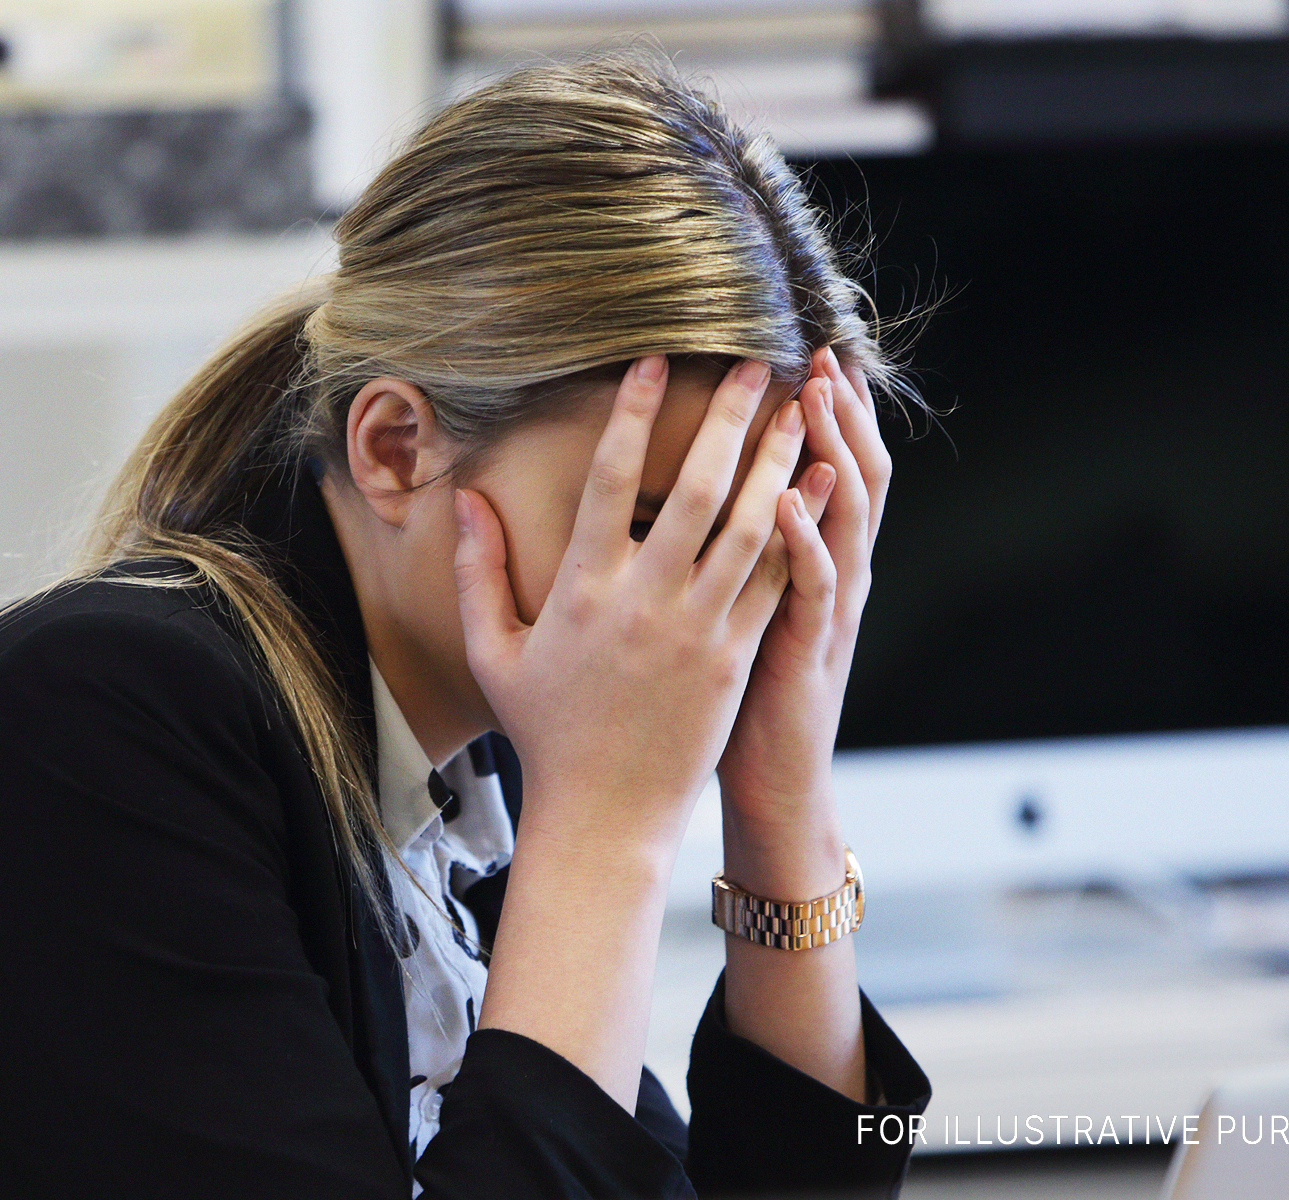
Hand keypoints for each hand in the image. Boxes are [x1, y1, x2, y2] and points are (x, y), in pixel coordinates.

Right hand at [451, 355, 809, 846]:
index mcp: (582, 590)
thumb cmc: (545, 731)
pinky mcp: (735, 659)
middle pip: (697, 489)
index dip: (633, 416)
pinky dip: (803, 526)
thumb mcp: (494, 652)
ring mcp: (697, 631)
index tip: (654, 361)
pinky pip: (776, 579)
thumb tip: (467, 500)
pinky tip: (821, 482)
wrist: (604, 813)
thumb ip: (478, 571)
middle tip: (756, 362)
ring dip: (778, 460)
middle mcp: (644, 602)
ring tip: (800, 407)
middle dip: (729, 418)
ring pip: (750, 527)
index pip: (611, 482)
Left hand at [714, 346, 892, 840]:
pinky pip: (815, 587)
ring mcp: (825, 610)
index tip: (804, 349)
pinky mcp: (806, 648)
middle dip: (840, 411)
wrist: (771, 784)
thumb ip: (729, 547)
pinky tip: (788, 499)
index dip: (825, 411)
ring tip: (815, 396)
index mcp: (809, 559)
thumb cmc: (737, 695)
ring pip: (845, 516)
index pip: (827, 466)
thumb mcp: (738, 607)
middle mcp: (831, 573)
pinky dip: (806, 539)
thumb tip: (684, 488)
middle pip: (851, 473)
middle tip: (823, 349)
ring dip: (832, 453)